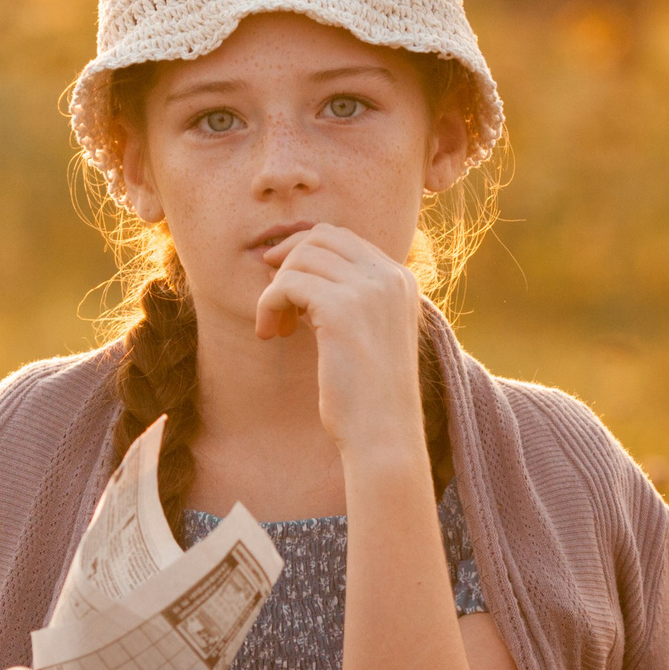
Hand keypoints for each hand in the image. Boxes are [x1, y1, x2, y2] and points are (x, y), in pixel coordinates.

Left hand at [255, 224, 426, 465]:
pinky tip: (270, 334)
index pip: (342, 238)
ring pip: (300, 258)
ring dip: (276, 290)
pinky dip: (268, 305)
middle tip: (275, 301)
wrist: (382, 433)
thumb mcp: (366, 331)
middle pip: (320, 237)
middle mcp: (389, 277)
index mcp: (400, 280)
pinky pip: (286, 284)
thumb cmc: (369, 393)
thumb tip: (296, 265)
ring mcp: (368, 290)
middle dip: (288, 262)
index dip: (305, 255)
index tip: (286, 288)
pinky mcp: (341, 309)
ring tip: (276, 327)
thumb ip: (346, 296)